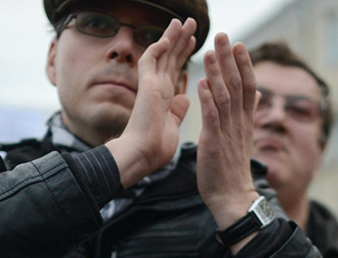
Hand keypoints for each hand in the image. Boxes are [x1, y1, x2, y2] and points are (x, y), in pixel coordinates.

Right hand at [104, 18, 196, 186]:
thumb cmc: (156, 148)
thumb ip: (177, 110)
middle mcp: (158, 88)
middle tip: (191, 24)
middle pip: (170, 58)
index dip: (184, 55)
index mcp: (165, 97)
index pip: (175, 70)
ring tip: (183, 22)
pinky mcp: (146, 85)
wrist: (143, 154)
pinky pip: (149, 61)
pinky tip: (168, 38)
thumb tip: (184, 99)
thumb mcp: (173, 125)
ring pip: (161, 54)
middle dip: (180, 40)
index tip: (195, 43)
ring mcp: (151, 85)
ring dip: (172, 37)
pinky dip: (158, 48)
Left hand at [196, 33, 261, 242]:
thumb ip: (248, 113)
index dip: (244, 64)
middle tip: (224, 36)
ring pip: (225, 96)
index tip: (238, 44)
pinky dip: (206, 98)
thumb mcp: (243, 137)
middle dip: (230, 59)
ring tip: (211, 52)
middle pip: (238, 84)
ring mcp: (227, 131)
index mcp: (245, 121)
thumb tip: (259, 95)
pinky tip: (200, 82)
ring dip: (217, 72)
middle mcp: (239, 122)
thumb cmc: (233, 169)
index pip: (248, 85)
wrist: (232, 197)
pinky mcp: (214, 142)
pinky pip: (211, 116)